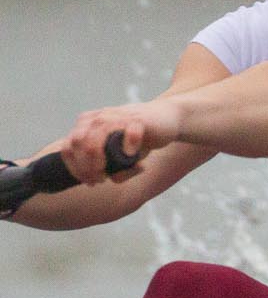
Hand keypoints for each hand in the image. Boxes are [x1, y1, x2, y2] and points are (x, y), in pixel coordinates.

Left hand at [59, 101, 180, 183]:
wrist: (168, 119)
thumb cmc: (141, 137)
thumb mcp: (124, 155)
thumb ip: (116, 167)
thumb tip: (113, 179)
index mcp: (89, 123)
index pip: (69, 146)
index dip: (74, 167)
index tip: (88, 181)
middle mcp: (99, 118)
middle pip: (78, 143)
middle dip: (85, 167)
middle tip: (98, 180)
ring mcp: (118, 117)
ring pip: (96, 140)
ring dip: (98, 163)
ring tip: (108, 176)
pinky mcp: (138, 119)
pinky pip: (128, 134)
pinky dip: (128, 148)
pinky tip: (131, 155)